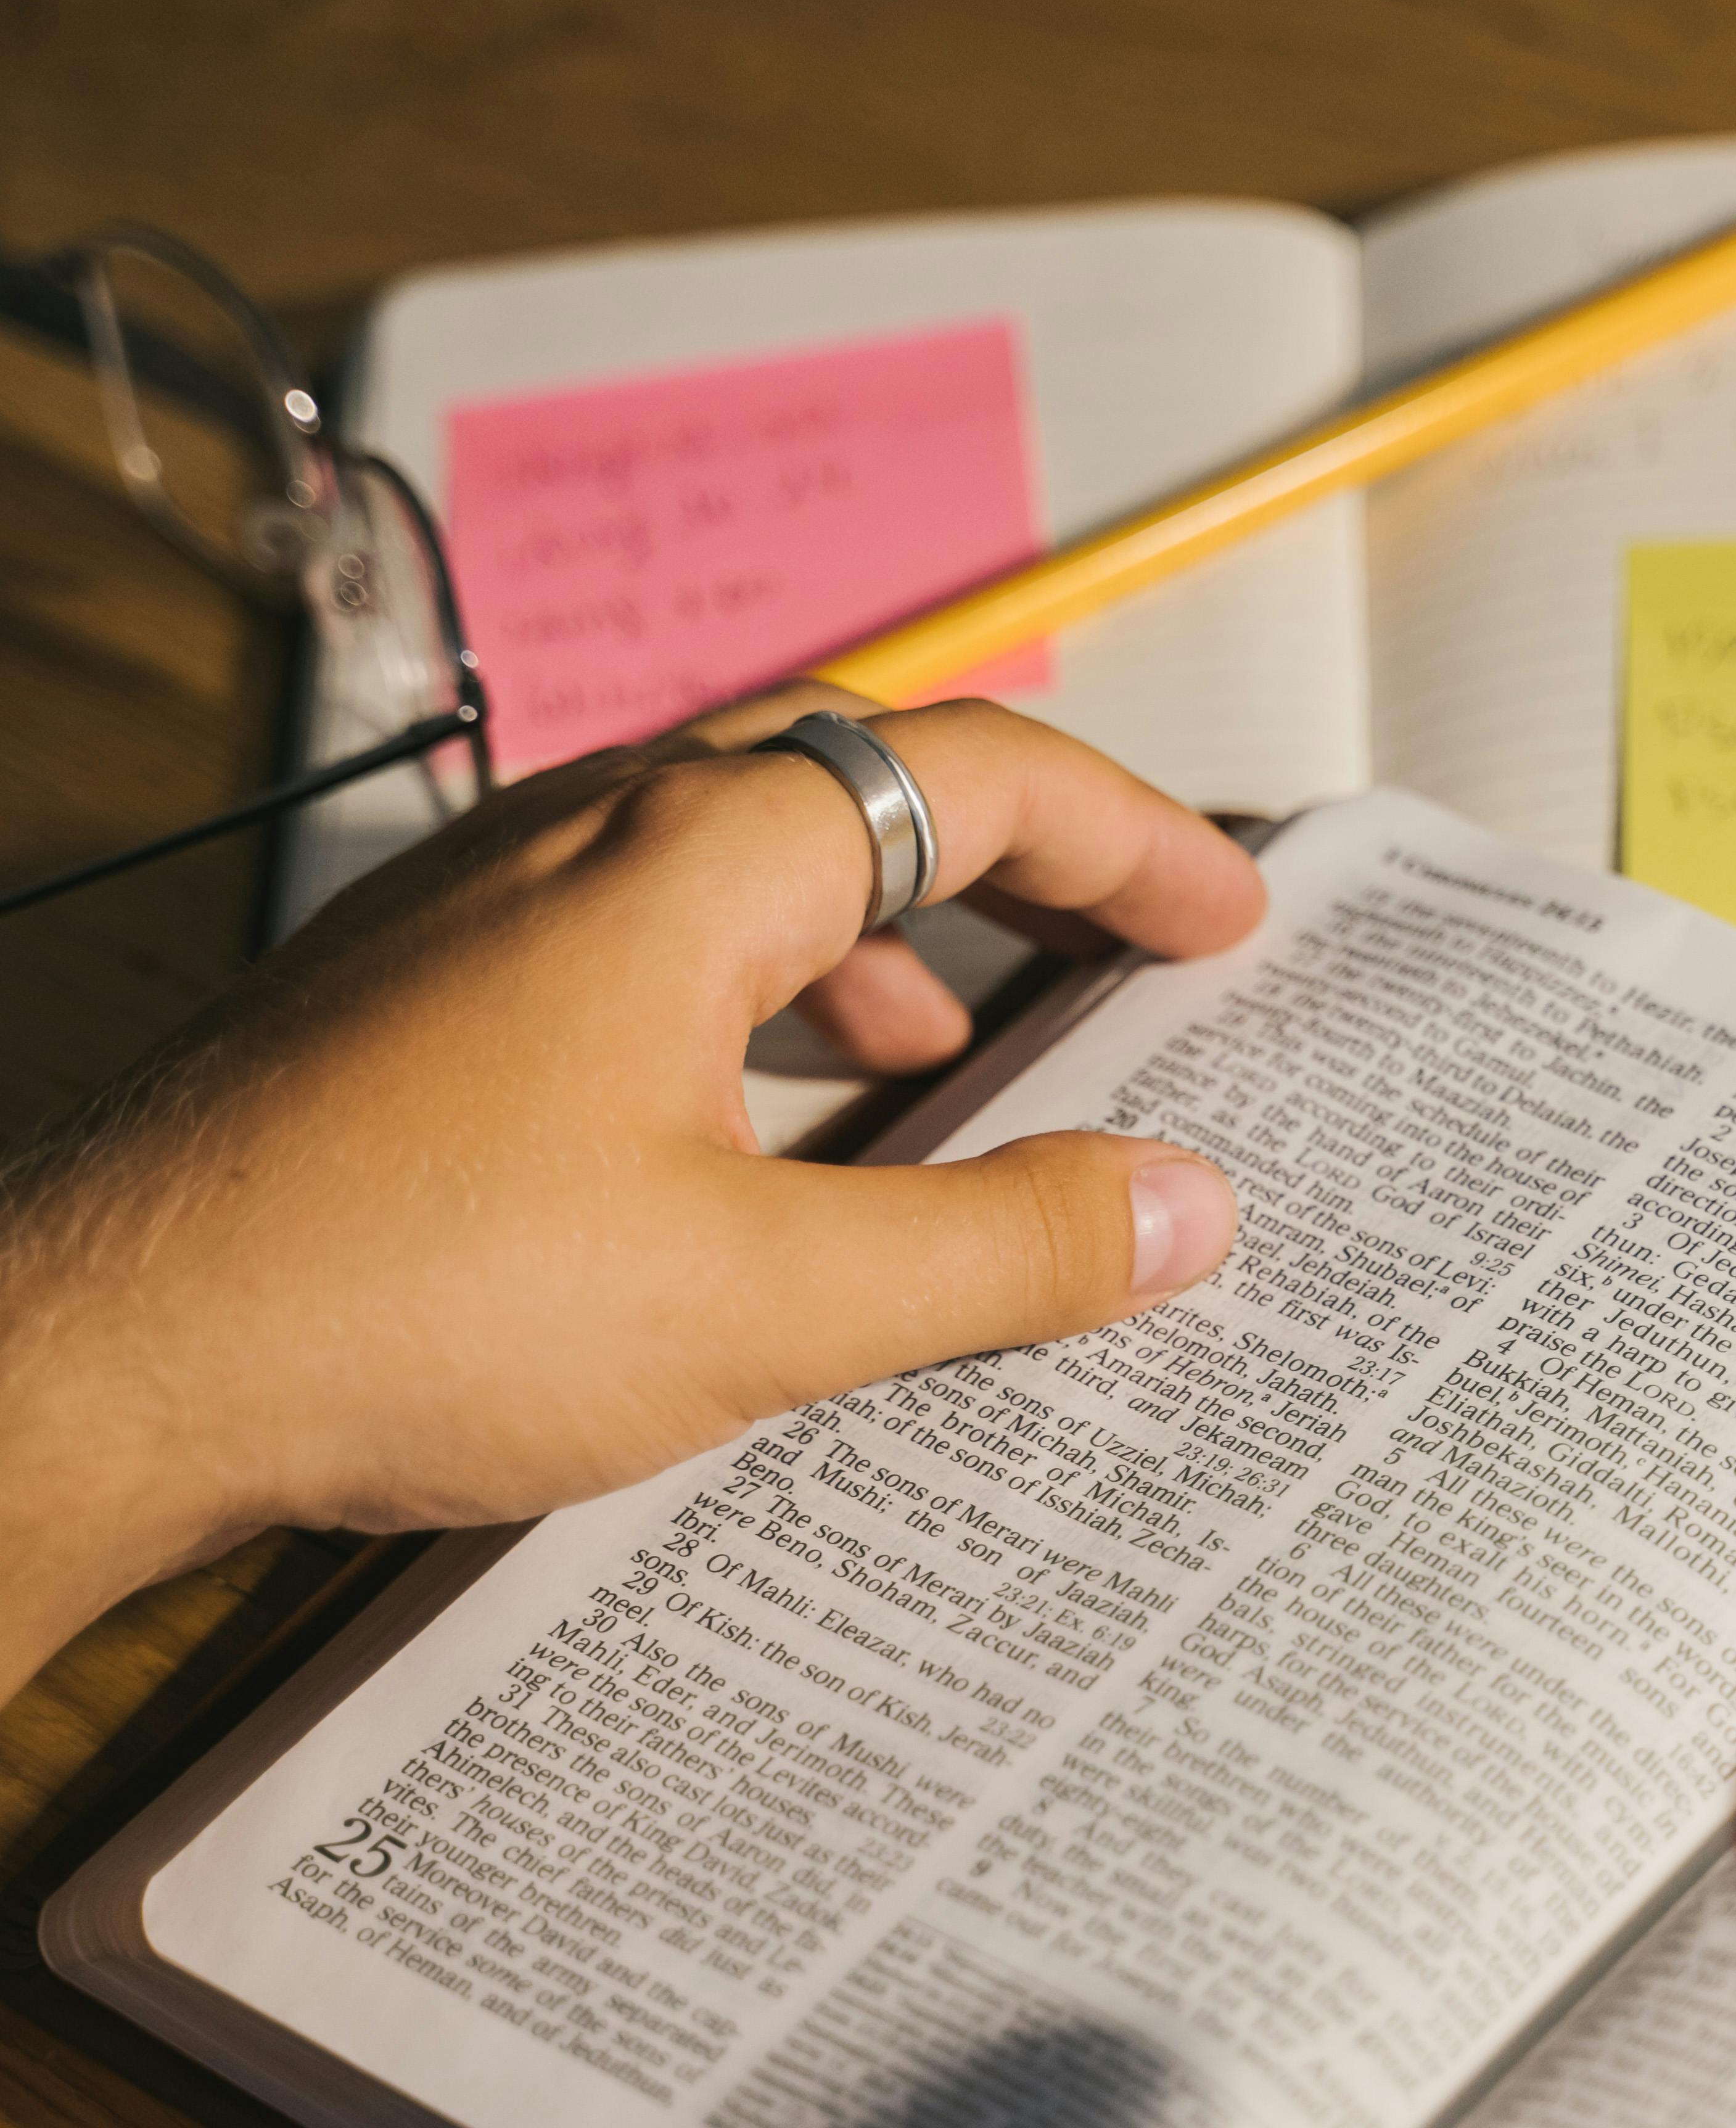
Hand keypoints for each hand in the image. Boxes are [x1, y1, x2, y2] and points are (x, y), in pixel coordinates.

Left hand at [0, 701, 1260, 1698]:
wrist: (100, 1354)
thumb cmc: (405, 1302)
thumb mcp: (761, 1299)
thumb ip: (995, 1249)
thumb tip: (1188, 1208)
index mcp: (693, 857)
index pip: (976, 773)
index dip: (1132, 839)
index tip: (1230, 918)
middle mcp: (584, 837)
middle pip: (859, 791)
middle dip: (1017, 873)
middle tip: (1127, 960)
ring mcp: (480, 908)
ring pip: (735, 872)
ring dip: (878, 948)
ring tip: (958, 1066)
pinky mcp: (411, 999)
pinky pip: (633, 947)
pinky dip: (750, 1005)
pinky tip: (753, 1137)